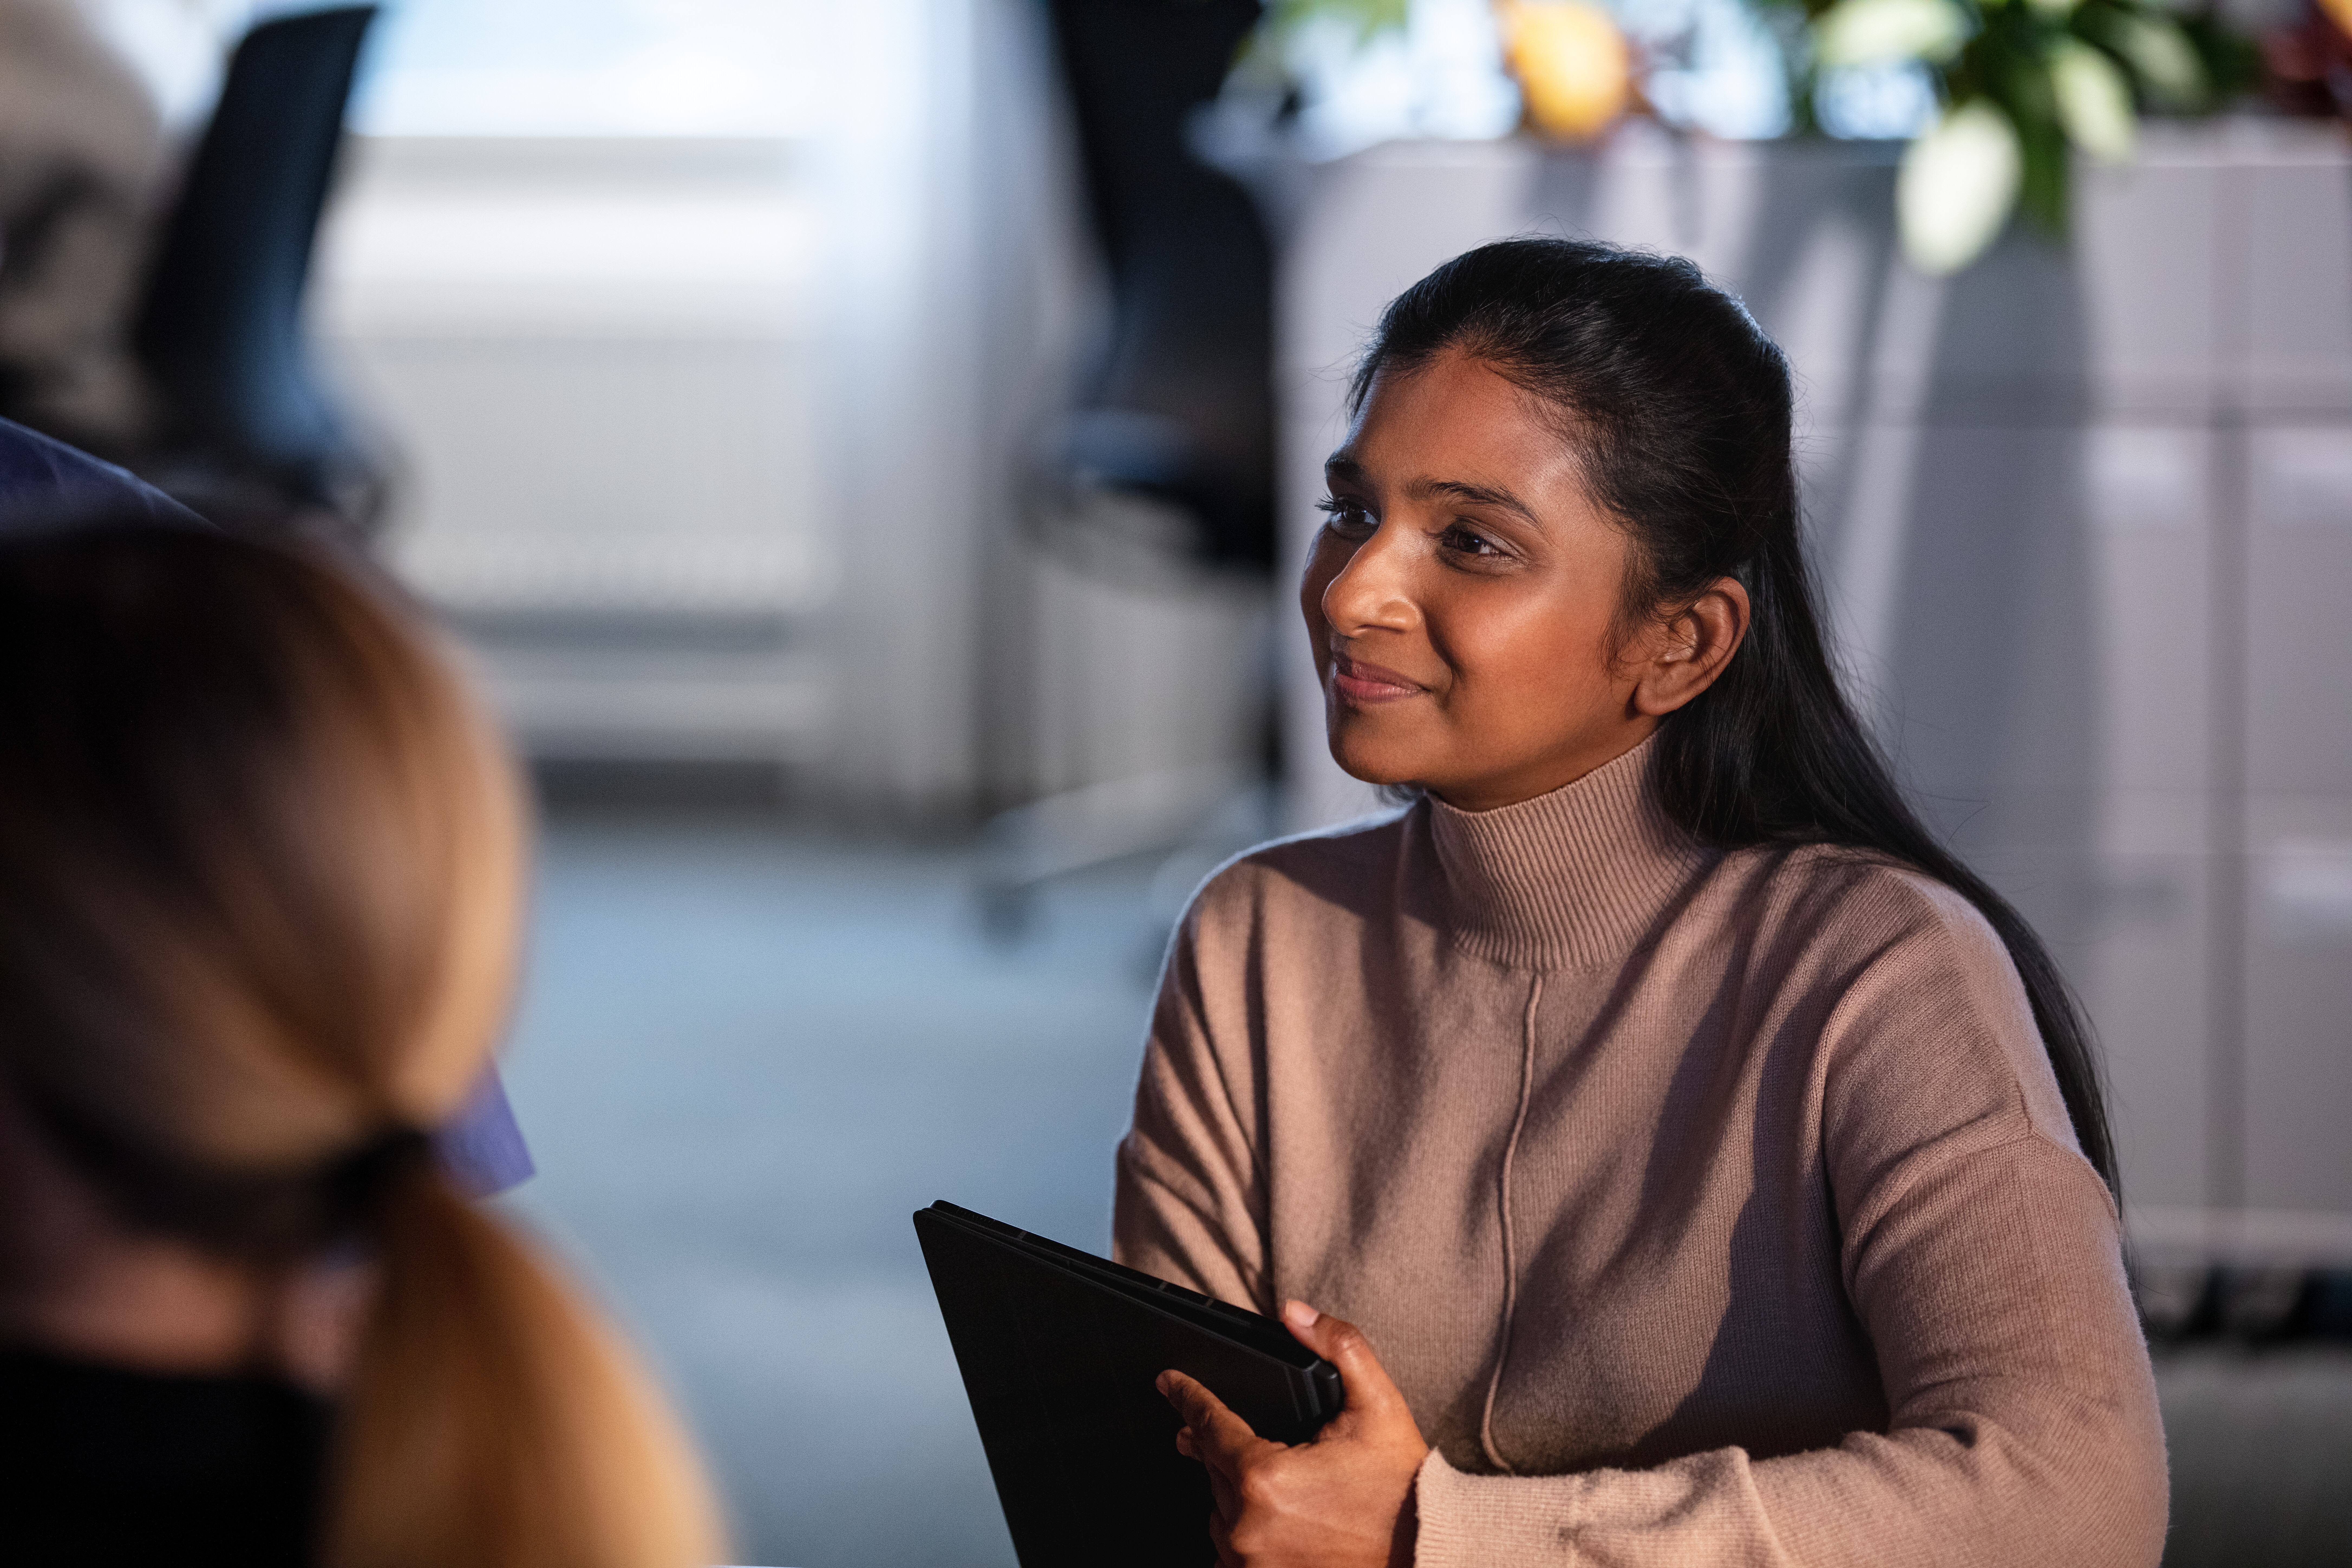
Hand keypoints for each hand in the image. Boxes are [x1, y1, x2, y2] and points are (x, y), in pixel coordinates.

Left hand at [1157, 1300, 1429, 1567]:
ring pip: (1219, 1514)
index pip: (1209, 1425)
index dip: (1188, 1397)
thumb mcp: (1379, 1406)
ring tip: (1259, 1481)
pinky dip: (1242, 1535)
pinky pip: (1229, 1555)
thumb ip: (1339, 1347)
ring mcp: (1251, 1563)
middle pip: (1213, 1471)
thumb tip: (1295, 1312)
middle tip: (1209, 1433)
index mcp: (1264, 1476)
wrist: (1427, 1552)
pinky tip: (1263, 1522)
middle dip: (1215, 1447)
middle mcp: (1247, 1525)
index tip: (1169, 1383)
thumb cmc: (1404, 1489)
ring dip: (1232, 1493)